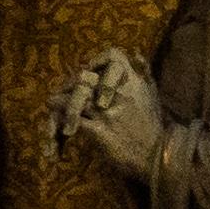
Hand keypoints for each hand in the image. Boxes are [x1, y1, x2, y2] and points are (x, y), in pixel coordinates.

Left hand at [50, 50, 164, 182]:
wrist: (156, 154)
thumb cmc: (153, 125)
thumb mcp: (152, 93)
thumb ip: (145, 73)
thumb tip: (136, 54)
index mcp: (132, 82)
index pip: (113, 56)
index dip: (97, 60)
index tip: (90, 69)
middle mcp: (118, 94)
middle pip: (87, 78)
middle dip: (72, 82)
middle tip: (65, 88)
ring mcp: (107, 113)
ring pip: (77, 97)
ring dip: (62, 100)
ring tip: (53, 102)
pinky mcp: (99, 132)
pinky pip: (75, 121)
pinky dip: (63, 120)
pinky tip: (57, 122)